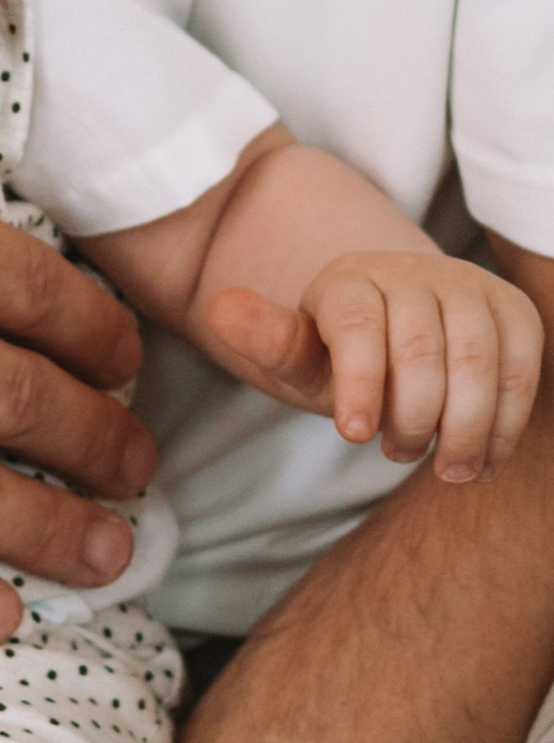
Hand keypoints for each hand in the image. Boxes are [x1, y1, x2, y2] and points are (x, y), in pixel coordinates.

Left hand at [206, 248, 543, 478]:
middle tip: (397, 455)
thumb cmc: (342, 356)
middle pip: (420, 349)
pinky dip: (507, 419)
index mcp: (349, 280)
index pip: (356, 325)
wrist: (402, 326)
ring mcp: (468, 286)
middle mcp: (412, 273)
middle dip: (412, 417)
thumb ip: (269, 341)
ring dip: (464, 427)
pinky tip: (485, 457)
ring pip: (477, 360)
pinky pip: (523, 364)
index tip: (353, 436)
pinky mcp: (512, 309)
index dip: (359, 381)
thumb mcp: (301, 359)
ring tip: (447, 469)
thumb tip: (220, 306)